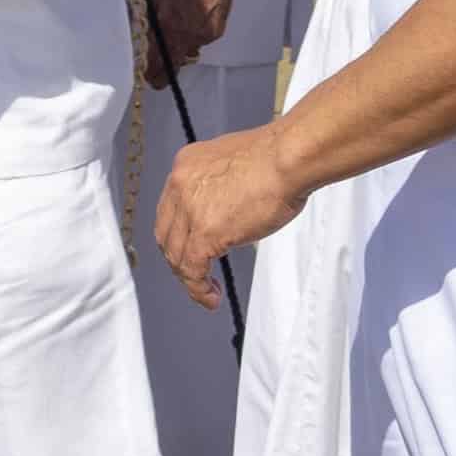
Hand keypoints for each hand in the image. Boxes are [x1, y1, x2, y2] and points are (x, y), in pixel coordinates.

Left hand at [144, 0, 240, 85]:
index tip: (147, 74)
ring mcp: (203, 37)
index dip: (150, 74)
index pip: (156, 66)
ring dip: (181, 46)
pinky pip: (200, 41)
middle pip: (173, 67)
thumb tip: (144, 40)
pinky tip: (195, 16)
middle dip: (164, 67)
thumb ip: (150, 21)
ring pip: (187, 53)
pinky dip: (195, 34)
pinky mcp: (216, 33)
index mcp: (166, 27)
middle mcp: (185, 37)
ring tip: (181, 24)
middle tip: (159, 60)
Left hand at [155, 125, 306, 311]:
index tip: (192, 247)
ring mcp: (189, 209)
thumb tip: (225, 210)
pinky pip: (192, 271)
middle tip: (198, 272)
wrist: (288, 159)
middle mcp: (180, 184)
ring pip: (176, 257)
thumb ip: (220, 186)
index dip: (179, 234)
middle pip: (167, 234)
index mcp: (186, 164)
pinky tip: (211, 297)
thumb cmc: (278, 159)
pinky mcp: (204, 233)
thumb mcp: (234, 165)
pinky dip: (198, 290)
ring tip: (208, 291)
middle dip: (180, 258)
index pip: (170, 208)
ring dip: (190, 279)